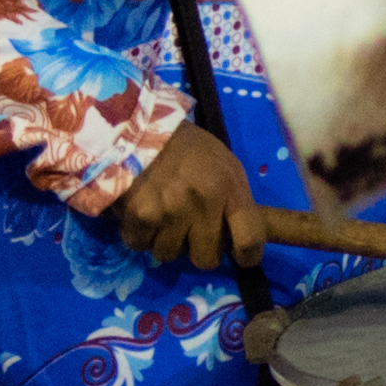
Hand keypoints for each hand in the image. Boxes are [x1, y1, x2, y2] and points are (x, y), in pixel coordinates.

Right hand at [96, 120, 267, 273]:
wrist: (136, 127)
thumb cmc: (186, 147)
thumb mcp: (223, 164)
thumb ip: (232, 198)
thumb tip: (234, 236)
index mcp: (229, 189)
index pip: (250, 238)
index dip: (248, 255)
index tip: (242, 258)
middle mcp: (203, 203)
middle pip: (206, 258)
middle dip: (197, 250)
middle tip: (189, 233)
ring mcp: (170, 211)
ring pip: (168, 254)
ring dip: (163, 241)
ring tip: (160, 219)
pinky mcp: (139, 215)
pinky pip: (139, 244)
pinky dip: (137, 234)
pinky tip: (139, 214)